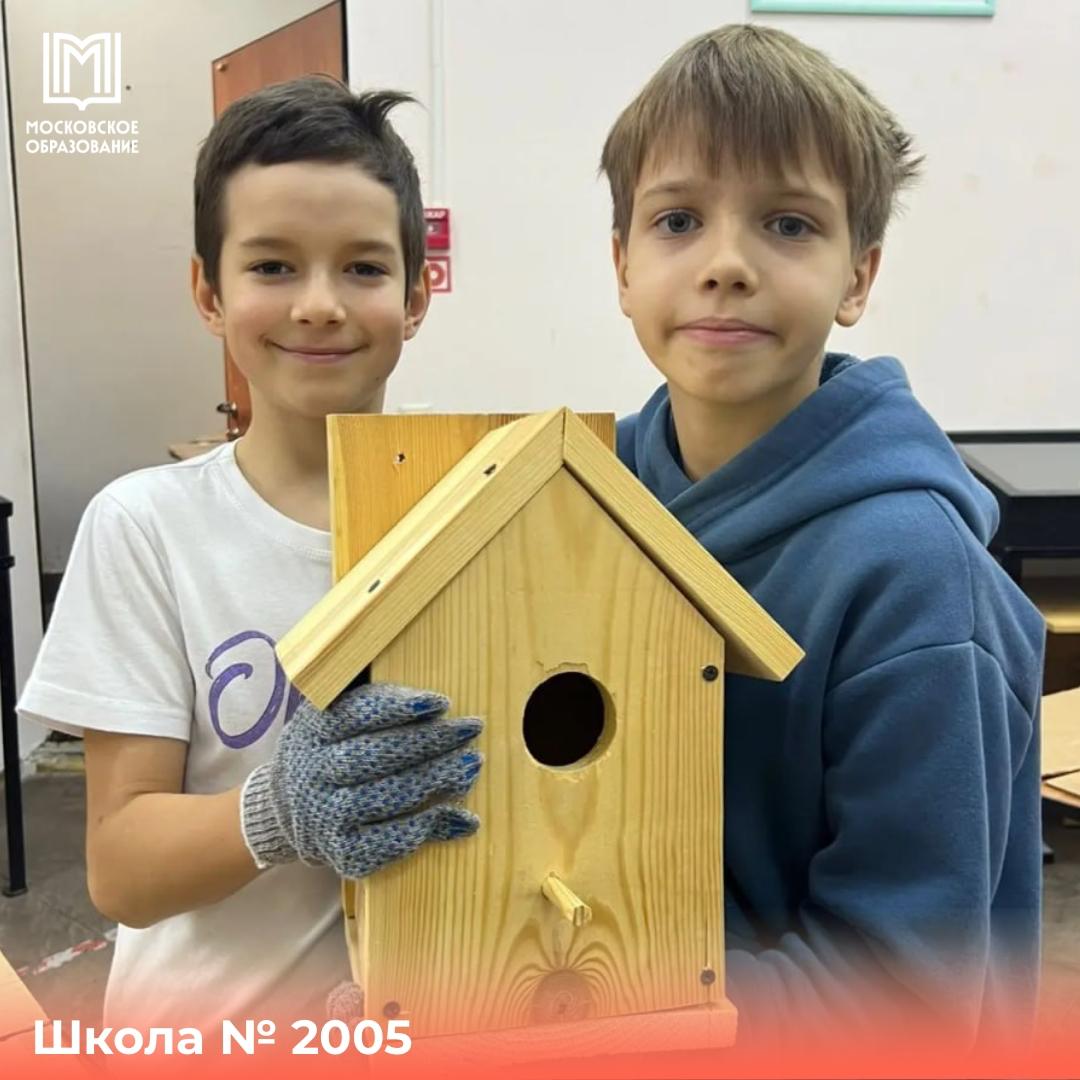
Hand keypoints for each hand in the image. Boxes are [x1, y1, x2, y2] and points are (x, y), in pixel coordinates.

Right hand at [241, 683, 482, 877]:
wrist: (281, 817)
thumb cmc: (325, 755)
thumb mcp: (329, 720)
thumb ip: (369, 705)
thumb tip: (430, 702)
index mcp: (312, 731)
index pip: (356, 714)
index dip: (399, 707)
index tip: (441, 703)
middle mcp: (314, 774)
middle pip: (377, 755)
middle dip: (430, 741)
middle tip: (471, 728)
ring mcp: (326, 817)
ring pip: (389, 796)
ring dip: (437, 779)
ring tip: (472, 764)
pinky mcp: (343, 854)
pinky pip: (392, 842)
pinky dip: (430, 829)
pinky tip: (463, 818)